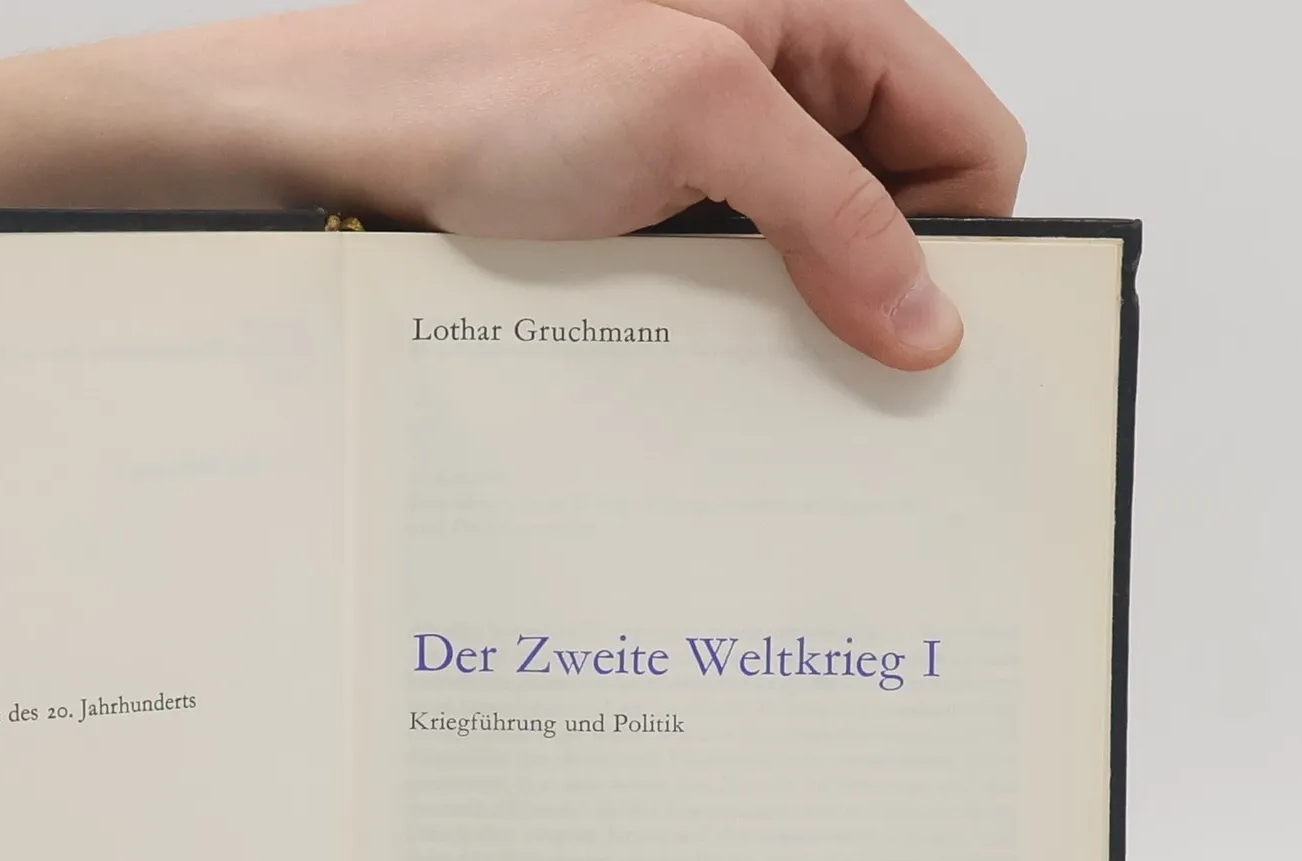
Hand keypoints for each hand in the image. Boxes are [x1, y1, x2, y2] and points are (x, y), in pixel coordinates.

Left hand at [118, 0, 1022, 368]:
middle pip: (895, 214)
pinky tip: (696, 373)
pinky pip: (730, 302)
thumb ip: (832, 206)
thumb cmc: (484, 86)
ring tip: (752, 376)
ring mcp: (707, 169)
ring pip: (810, 269)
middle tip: (845, 384)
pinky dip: (729, 343)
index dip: (964, 242)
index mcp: (814, 23)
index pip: (967, 141)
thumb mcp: (694, 118)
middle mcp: (771, 93)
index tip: (924, 341)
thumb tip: (929, 314)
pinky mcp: (650, 233)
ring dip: (797, 331)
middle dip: (880, 299)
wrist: (334, 146)